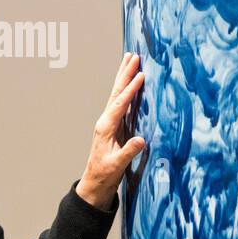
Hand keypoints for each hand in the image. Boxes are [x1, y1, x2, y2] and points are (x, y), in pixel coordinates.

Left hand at [75, 52, 146, 210]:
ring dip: (124, 76)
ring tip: (130, 59)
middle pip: (116, 92)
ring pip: (117, 94)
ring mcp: (109, 121)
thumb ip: (128, 152)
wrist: (96, 182)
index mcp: (106, 127)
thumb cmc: (105, 174)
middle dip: (125, 73)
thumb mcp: (117, 165)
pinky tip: (132, 82)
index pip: (120, 104)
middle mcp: (106, 120)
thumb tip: (141, 140)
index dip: (131, 90)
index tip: (140, 76)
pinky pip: (121, 102)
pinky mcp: (114, 125)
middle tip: (133, 55)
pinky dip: (126, 89)